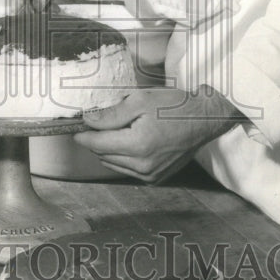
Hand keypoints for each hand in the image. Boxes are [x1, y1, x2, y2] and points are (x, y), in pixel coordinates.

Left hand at [74, 85, 242, 182]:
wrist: (203, 119)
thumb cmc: (174, 106)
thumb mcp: (140, 101)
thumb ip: (112, 114)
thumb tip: (88, 121)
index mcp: (138, 145)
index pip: (98, 144)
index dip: (83, 136)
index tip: (76, 129)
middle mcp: (143, 166)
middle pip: (103, 155)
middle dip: (97, 140)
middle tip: (98, 124)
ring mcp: (150, 175)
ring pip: (114, 164)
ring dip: (109, 150)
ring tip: (117, 131)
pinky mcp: (156, 178)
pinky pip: (128, 170)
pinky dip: (123, 158)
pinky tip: (130, 142)